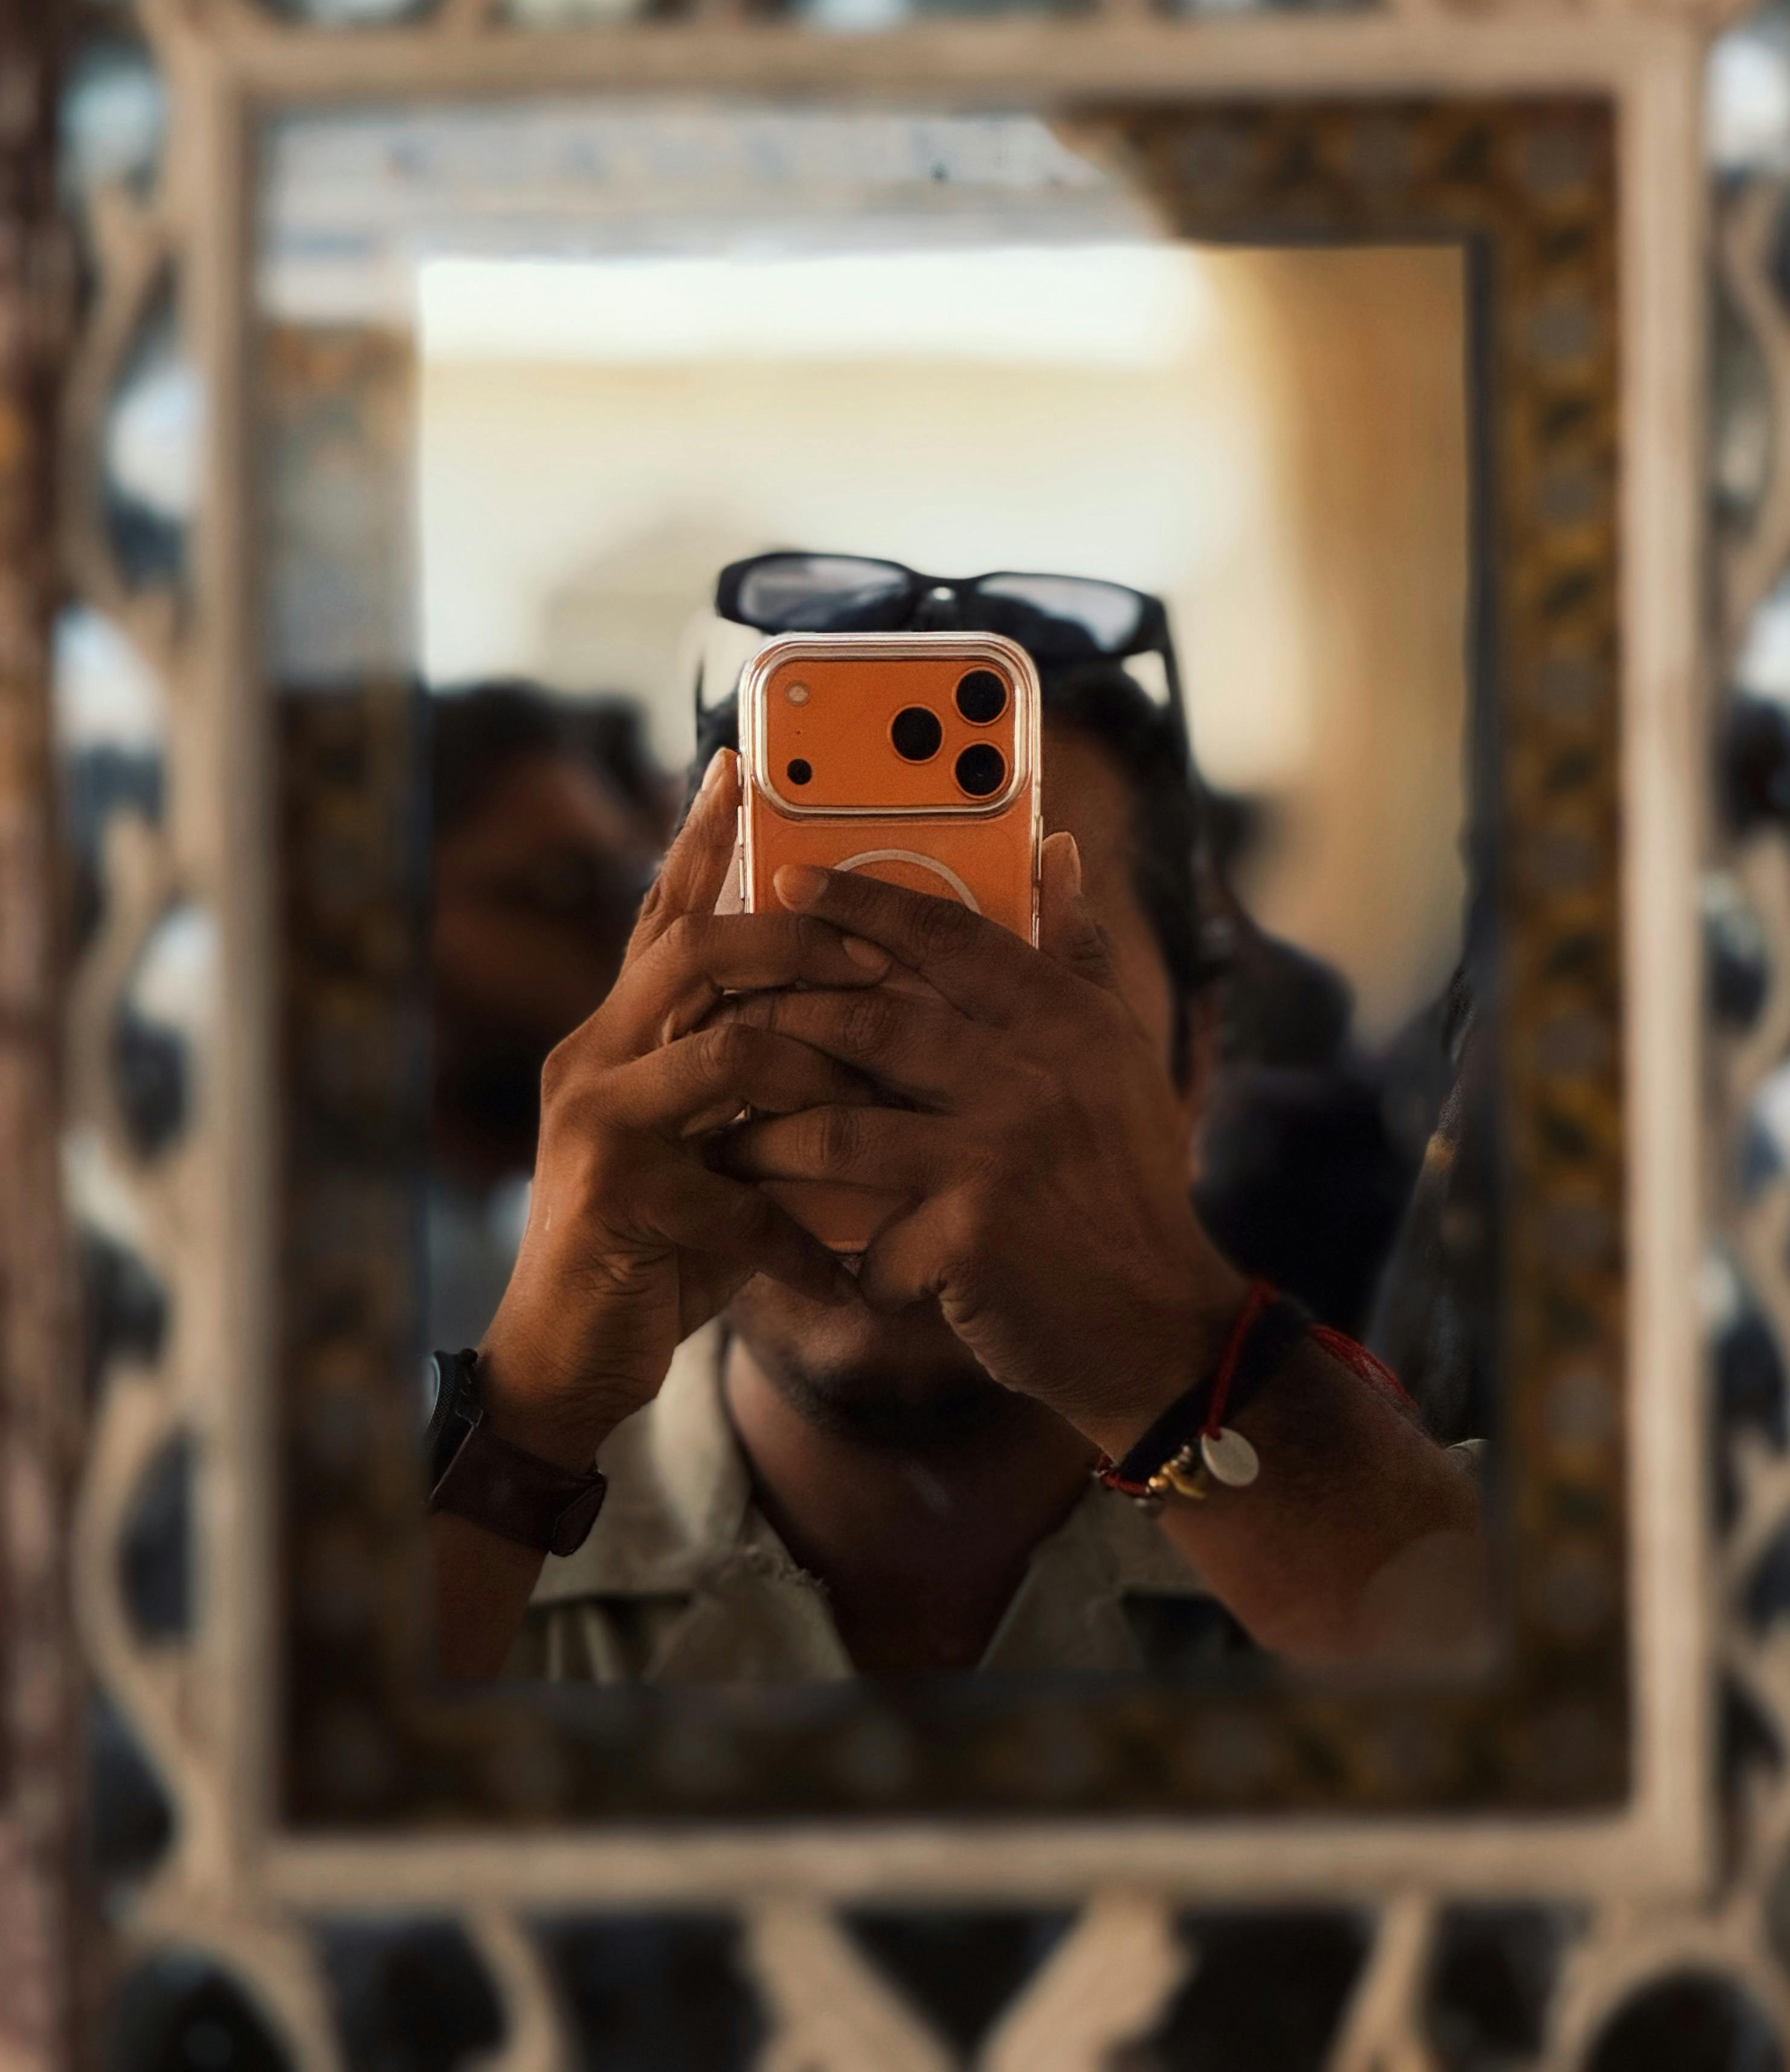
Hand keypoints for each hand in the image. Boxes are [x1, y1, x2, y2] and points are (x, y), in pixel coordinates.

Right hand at [476, 750, 885, 1467]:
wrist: (564, 1365)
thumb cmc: (660, 1245)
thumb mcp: (710, 1143)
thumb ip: (756, 1079)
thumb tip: (857, 1019)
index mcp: (618, 1031)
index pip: (665, 912)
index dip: (702, 837)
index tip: (742, 763)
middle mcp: (593, 1055)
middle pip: (698, 952)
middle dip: (801, 942)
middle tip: (882, 959)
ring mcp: (596, 1122)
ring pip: (730, 1052)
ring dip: (826, 1079)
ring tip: (885, 1116)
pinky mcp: (615, 1199)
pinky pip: (740, 1195)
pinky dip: (807, 1239)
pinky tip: (848, 1278)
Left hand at [718, 835, 1246, 1456]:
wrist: (1163, 1329)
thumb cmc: (1128, 1186)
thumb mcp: (1121, 1059)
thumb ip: (1078, 953)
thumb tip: (1056, 845)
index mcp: (1068, 1021)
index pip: (949, 936)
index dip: (862, 904)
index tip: (790, 881)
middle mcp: (1035, 1076)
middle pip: (870, 1022)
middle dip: (781, 1022)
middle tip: (721, 1028)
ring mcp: (999, 1155)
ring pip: (837, 1127)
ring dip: (768, 1140)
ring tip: (724, 1143)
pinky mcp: (971, 1238)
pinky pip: (868, 1238)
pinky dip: (842, 1257)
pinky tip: (823, 1266)